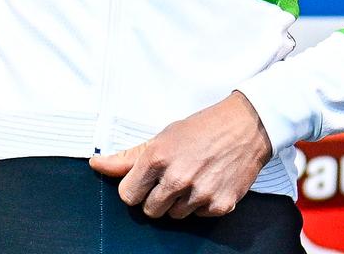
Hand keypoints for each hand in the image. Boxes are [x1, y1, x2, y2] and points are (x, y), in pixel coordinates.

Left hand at [88, 92, 272, 219]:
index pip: (127, 195)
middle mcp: (177, 178)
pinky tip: (209, 182)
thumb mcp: (162, 137)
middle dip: (156, 197)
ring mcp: (199, 194)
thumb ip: (128, 157)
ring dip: (180, 201)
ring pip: (174, 216)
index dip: (135, 188)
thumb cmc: (201, 129)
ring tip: (193, 177)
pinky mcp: (219, 205)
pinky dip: (202, 204)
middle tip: (171, 178)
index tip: (146, 180)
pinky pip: (199, 216)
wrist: (245, 126)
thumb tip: (97, 165)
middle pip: (149, 211)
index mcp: (157, 158)